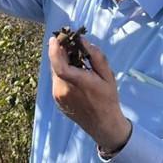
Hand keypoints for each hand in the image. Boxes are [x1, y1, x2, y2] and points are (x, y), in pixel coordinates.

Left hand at [48, 36, 131, 151]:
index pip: (59, 65)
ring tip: (73, 56)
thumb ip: (95, 56)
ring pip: (55, 72)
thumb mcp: (107, 75)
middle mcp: (64, 90)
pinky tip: (73, 71)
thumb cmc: (108, 98)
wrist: (103, 124)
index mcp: (77, 83)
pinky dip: (62, 72)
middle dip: (59, 51)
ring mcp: (58, 96)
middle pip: (55, 65)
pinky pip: (57, 81)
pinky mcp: (57, 100)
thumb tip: (82, 40)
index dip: (54, 50)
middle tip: (67, 42)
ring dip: (61, 62)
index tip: (55, 38)